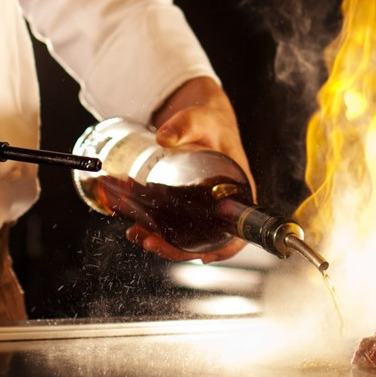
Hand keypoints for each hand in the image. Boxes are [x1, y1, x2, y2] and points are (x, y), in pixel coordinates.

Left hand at [129, 76, 251, 263]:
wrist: (201, 119)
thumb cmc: (210, 122)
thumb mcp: (201, 120)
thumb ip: (184, 125)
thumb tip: (163, 137)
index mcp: (238, 191)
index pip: (239, 230)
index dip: (225, 249)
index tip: (204, 257)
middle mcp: (221, 205)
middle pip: (205, 240)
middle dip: (177, 249)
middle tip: (150, 241)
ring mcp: (202, 207)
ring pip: (186, 236)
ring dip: (162, 242)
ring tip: (137, 234)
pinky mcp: (185, 205)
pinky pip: (174, 225)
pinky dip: (156, 229)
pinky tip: (137, 226)